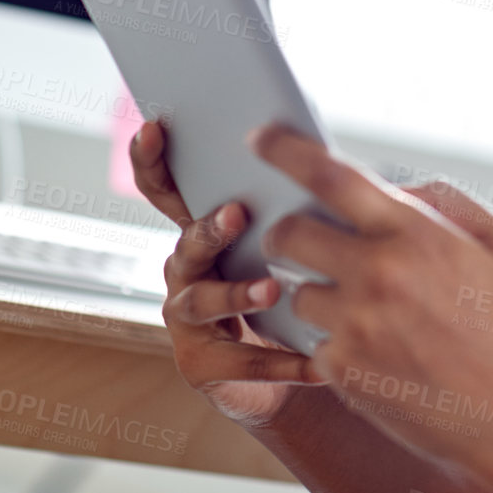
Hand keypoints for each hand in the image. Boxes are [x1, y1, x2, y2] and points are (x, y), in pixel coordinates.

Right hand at [130, 119, 320, 430]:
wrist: (306, 365)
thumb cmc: (312, 284)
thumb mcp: (317, 237)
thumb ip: (314, 199)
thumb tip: (339, 154)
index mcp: (209, 227)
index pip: (168, 187)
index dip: (152, 159)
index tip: (154, 127)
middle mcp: (188, 268)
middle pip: (186, 242)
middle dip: (209, 227)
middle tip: (238, 212)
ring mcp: (187, 317)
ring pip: (200, 300)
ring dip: (237, 292)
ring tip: (273, 289)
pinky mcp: (200, 365)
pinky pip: (236, 361)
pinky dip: (277, 361)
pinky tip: (313, 360)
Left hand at [248, 123, 492, 478]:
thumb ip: (443, 201)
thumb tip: (390, 188)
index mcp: (414, 233)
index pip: (329, 175)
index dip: (285, 148)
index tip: (260, 136)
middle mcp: (376, 275)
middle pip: (288, 234)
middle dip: (286, 230)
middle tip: (301, 237)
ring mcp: (354, 327)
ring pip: (296, 291)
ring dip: (318, 291)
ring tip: (366, 310)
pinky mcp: (342, 373)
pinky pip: (313, 340)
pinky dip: (334, 340)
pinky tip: (377, 350)